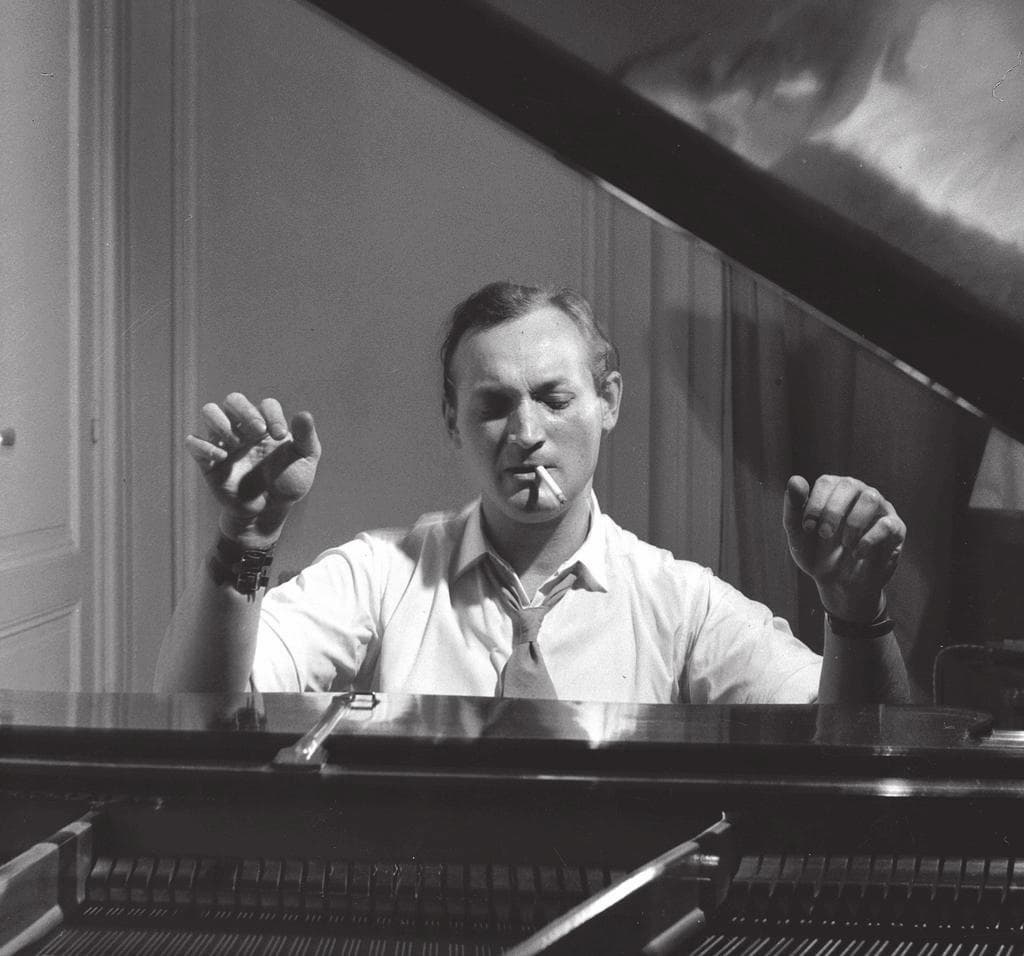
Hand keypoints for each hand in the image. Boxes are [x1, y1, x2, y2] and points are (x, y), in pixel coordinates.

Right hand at [185, 393, 320, 546]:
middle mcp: (244, 428)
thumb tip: (304, 414)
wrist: (269, 512)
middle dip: (245, 411)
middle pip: (234, 399)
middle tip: (258, 432)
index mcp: (268, 425)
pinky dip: (205, 445)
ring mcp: (224, 442)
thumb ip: (306, 437)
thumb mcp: (304, 461)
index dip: (272, 415)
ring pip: (210, 411)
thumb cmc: (288, 483)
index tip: (280, 436)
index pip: (266, 404)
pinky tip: (223, 456)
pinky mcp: (208, 460)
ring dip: (221, 422)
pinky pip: (193, 442)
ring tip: (237, 444)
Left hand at [783, 474, 904, 621]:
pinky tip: (857, 553)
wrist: (837, 583)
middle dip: (833, 511)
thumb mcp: (798, 533)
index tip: (807, 528)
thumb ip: (793, 507)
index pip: (827, 482)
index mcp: (834, 489)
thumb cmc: (816, 552)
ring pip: (871, 498)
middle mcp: (859, 492)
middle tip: (824, 535)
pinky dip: (869, 540)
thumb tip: (795, 479)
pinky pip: (887, 524)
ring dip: (853, 522)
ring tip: (844, 544)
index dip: (815, 504)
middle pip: (849, 485)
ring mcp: (880, 508)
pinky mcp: (895, 528)